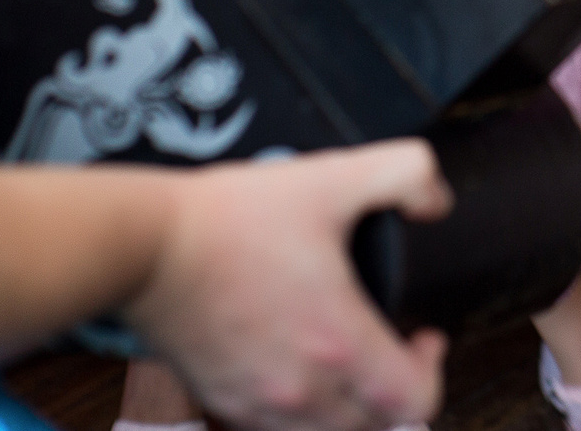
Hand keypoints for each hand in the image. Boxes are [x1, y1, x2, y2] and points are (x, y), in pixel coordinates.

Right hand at [121, 140, 453, 430]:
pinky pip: (274, 428)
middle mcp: (301, 388)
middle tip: (393, 349)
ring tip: (350, 362)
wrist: (143, 248)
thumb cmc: (228, 220)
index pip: (414, 401)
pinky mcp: (219, 400)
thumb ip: (406, 176)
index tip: (424, 337)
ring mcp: (255, 401)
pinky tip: (298, 368)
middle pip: (375, 427)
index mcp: (339, 343)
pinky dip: (300, 411)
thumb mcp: (334, 176)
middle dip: (395, 390)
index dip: (433, 372)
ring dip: (350, 408)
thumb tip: (436, 202)